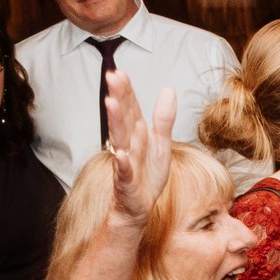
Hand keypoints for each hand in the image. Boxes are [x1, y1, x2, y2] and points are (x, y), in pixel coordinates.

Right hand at [103, 67, 176, 228]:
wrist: (138, 208)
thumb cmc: (147, 175)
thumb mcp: (161, 143)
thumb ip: (164, 118)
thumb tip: (168, 89)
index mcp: (137, 134)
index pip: (131, 108)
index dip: (126, 90)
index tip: (119, 71)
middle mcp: (128, 145)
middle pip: (123, 118)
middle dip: (119, 97)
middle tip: (111, 76)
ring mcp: (125, 163)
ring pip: (120, 140)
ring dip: (116, 123)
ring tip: (111, 104)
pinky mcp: (126, 183)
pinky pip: (123, 173)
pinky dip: (121, 164)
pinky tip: (120, 155)